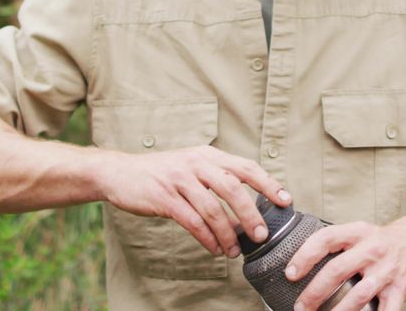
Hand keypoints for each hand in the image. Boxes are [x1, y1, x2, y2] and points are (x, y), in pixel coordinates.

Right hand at [98, 145, 290, 257]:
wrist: (120, 172)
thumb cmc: (162, 173)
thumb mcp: (192, 165)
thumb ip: (217, 176)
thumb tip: (248, 201)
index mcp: (208, 155)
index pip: (245, 166)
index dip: (268, 183)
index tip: (286, 200)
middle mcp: (196, 164)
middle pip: (232, 188)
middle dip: (250, 214)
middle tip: (261, 235)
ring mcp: (179, 180)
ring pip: (212, 208)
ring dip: (228, 233)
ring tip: (235, 251)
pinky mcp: (164, 198)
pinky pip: (192, 221)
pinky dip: (207, 238)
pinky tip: (215, 248)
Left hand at [286, 218, 405, 310]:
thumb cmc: (379, 241)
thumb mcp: (358, 232)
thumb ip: (334, 243)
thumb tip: (299, 263)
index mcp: (358, 232)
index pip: (325, 239)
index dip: (304, 255)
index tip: (290, 273)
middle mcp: (372, 250)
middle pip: (337, 270)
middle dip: (314, 292)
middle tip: (300, 306)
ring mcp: (387, 271)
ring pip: (358, 294)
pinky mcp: (400, 289)